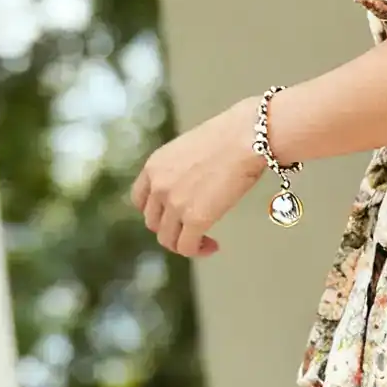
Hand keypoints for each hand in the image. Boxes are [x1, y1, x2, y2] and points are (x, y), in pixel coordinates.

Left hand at [129, 97, 265, 256]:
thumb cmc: (230, 136)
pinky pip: (187, 247)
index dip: (156, 212)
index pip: (140, 200)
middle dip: (171, 229)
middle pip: (153, 222)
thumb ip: (181, 169)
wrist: (246, 137)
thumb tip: (193, 184)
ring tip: (204, 240)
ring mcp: (174, 204)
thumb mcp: (190, 149)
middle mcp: (158, 186)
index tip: (172, 216)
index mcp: (154, 166)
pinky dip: (198, 251)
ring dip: (184, 243)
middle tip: (191, 230)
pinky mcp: (195, 219)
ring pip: (168, 239)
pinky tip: (213, 245)